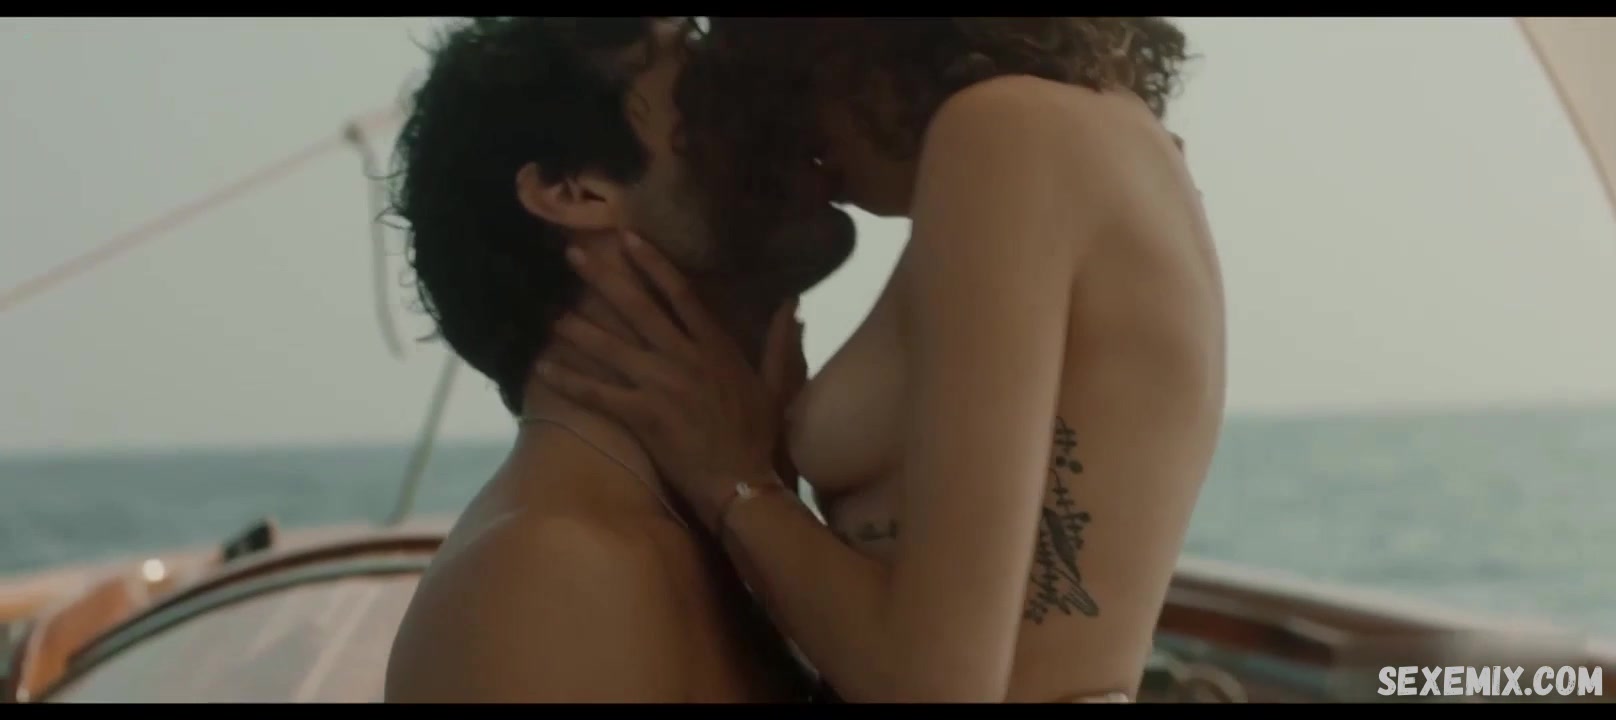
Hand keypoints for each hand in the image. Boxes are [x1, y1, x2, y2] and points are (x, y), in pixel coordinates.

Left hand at [538, 232, 802, 530]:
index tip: (627, 239)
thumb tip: (792, 303)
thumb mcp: (778, 384)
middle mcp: (685, 357)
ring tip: (549, 311)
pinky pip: (597, 394)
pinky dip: (568, 380)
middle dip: (603, 279)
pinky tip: (541, 368)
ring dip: (578, 327)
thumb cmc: (760, 437)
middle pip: (637, 309)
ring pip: (611, 347)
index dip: (652, 264)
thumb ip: (781, 341)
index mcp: (715, 346)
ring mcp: (662, 385)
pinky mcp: (643, 415)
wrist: (743, 483)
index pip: (680, 293)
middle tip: (572, 256)